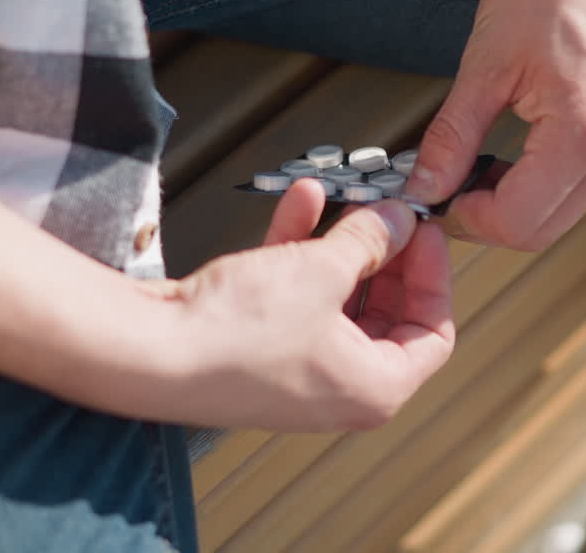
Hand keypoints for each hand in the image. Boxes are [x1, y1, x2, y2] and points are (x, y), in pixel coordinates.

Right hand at [140, 179, 454, 430]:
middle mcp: (342, 389)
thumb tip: (400, 220)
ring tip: (342, 196)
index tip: (423, 229)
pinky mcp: (262, 352)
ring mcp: (300, 372)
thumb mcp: (323, 270)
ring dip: (340, 244)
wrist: (150, 352)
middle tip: (387, 210)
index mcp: (376, 388)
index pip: (434, 334)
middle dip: (386, 254)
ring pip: (339, 300)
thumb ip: (371, 240)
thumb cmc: (238, 332)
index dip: (434, 274)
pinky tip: (300, 203)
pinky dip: (301, 254)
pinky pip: (298, 299)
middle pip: (387, 313)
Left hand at [405, 0, 585, 250]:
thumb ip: (452, 137)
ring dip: (516, 206)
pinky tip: (513, 156)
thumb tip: (423, 188)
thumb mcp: (485, 64)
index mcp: (584, 133)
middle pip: (543, 231)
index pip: (518, 221)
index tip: (435, 195)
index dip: (467, 219)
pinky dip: (542, 186)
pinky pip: (582, 186)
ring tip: (477, 168)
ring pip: (564, 214)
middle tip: (448, 188)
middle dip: (489, 221)